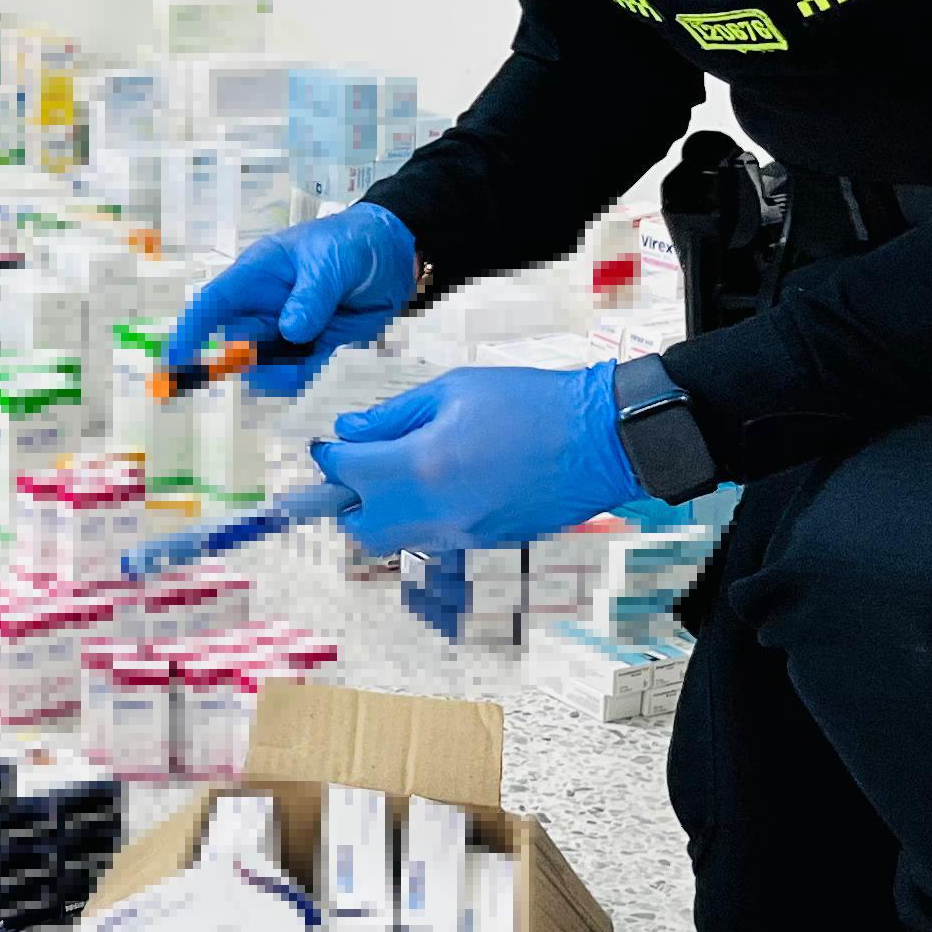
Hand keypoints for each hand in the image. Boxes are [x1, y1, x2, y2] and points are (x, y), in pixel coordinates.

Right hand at [164, 201, 416, 398]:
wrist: (396, 254)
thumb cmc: (353, 243)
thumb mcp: (332, 261)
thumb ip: (312, 295)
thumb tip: (290, 331)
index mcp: (257, 274)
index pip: (213, 304)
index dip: (189, 332)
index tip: (171, 361)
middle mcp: (265, 304)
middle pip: (233, 341)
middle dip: (240, 360)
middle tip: (267, 362)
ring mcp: (287, 328)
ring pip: (262, 363)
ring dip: (273, 374)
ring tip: (302, 363)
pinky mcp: (313, 346)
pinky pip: (294, 372)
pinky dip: (297, 379)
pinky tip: (313, 367)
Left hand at [309, 362, 640, 560]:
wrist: (601, 441)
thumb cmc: (533, 403)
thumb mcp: (453, 389)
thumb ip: (393, 415)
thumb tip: (350, 430)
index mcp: (421, 466)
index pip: (347, 473)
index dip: (330, 455)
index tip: (331, 443)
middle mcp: (436, 511)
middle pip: (359, 527)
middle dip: (347, 498)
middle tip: (357, 466)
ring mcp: (461, 534)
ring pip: (393, 540)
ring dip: (381, 512)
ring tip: (395, 475)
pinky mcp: (483, 542)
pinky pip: (430, 539)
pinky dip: (418, 517)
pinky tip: (436, 483)